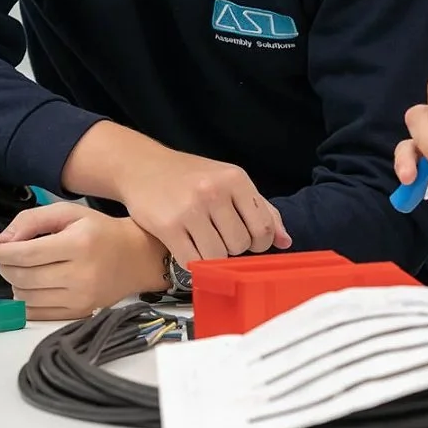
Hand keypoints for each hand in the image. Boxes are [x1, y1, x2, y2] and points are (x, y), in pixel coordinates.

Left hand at [0, 202, 166, 319]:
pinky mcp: (79, 314)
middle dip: (5, 267)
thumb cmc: (101, 231)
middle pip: (23, 277)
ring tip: (22, 270)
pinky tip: (32, 286)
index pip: (26, 254)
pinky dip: (26, 301)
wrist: (137, 258)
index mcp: (78, 244)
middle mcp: (80, 275)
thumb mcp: (70, 212)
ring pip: (26, 298)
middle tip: (6, 257)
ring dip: (15, 283)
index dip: (2, 252)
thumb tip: (3, 240)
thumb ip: (33, 219)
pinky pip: (37, 314)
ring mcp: (80, 299)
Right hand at [114, 147, 290, 269]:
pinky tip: (189, 247)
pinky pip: (192, 261)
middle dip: (233, 248)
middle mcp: (214, 191)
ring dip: (213, 256)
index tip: (247, 240)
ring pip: (218, 256)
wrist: (143, 166)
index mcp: (235, 178)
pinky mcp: (167, 227)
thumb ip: (261, 209)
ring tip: (204, 240)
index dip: (259, 242)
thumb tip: (285, 241)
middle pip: (241, 245)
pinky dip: (194, 261)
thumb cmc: (191, 176)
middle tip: (220, 236)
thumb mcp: (229, 181)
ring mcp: (190, 209)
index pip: (263, 228)